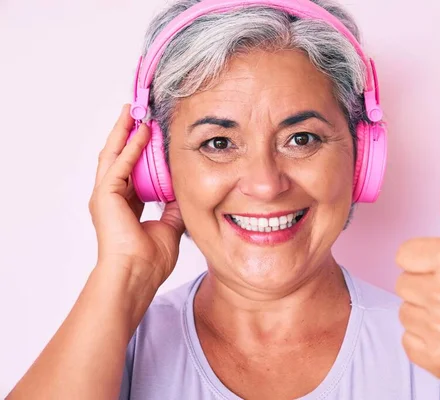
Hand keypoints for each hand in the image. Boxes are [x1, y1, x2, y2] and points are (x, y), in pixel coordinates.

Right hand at [89, 104, 185, 287]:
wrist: (137, 276)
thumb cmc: (150, 261)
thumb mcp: (171, 226)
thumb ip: (174, 206)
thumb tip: (183, 189)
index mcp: (126, 206)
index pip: (133, 171)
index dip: (142, 152)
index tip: (153, 135)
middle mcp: (112, 198)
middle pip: (120, 157)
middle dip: (128, 134)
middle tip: (137, 113)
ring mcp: (106, 196)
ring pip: (114, 154)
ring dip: (124, 131)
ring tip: (133, 111)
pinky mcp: (105, 195)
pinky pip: (120, 163)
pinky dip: (131, 145)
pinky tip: (141, 131)